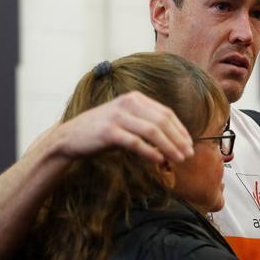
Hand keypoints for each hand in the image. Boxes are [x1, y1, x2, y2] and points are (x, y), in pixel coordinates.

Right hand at [28, 91, 193, 163]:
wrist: (70, 137)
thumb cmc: (103, 132)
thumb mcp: (127, 122)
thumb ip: (148, 128)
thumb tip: (174, 145)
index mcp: (135, 98)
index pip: (166, 113)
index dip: (181, 130)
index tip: (189, 145)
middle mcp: (128, 103)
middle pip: (162, 121)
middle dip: (178, 139)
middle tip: (188, 155)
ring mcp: (118, 116)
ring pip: (152, 131)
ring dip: (168, 147)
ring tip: (178, 160)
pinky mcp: (109, 131)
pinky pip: (135, 142)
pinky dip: (150, 152)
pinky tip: (159, 161)